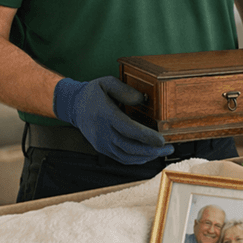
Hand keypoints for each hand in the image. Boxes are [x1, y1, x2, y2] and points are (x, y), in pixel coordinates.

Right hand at [53, 76, 172, 164]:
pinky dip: (136, 159)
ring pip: (126, 156)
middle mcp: (102, 132)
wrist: (74, 105)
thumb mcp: (107, 82)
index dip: (147, 137)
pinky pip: (121, 158)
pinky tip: (148, 155)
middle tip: (169, 148)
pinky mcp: (102, 149)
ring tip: (162, 152)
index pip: (129, 130)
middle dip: (152, 150)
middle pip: (130, 147)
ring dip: (146, 157)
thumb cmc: (94, 93)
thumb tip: (142, 100)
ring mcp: (101, 143)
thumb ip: (125, 90)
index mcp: (105, 115)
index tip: (162, 140)